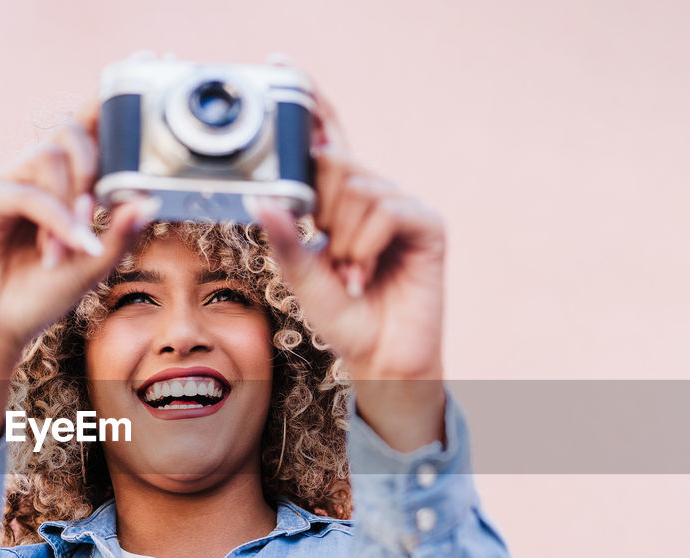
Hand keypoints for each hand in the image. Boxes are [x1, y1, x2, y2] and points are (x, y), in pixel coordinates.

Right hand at [0, 107, 158, 361]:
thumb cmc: (36, 297)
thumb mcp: (92, 268)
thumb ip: (120, 234)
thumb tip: (149, 200)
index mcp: (62, 186)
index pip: (88, 133)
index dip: (109, 102)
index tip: (142, 64)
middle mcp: (34, 177)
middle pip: (69, 133)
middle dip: (94, 165)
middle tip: (98, 209)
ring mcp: (7, 184)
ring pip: (49, 157)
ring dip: (71, 205)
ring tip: (73, 249)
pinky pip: (27, 192)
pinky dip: (53, 220)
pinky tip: (62, 251)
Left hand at [252, 95, 447, 448]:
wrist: (381, 359)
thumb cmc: (345, 318)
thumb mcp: (301, 275)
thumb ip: (284, 237)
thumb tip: (262, 199)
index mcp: (342, 201)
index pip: (327, 142)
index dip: (313, 107)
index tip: (285, 67)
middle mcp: (373, 195)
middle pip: (336, 164)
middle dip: (321, 212)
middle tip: (330, 253)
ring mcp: (402, 205)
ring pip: (357, 191)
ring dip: (343, 241)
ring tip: (351, 271)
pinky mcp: (427, 222)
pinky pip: (385, 211)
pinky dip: (367, 245)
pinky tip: (367, 272)